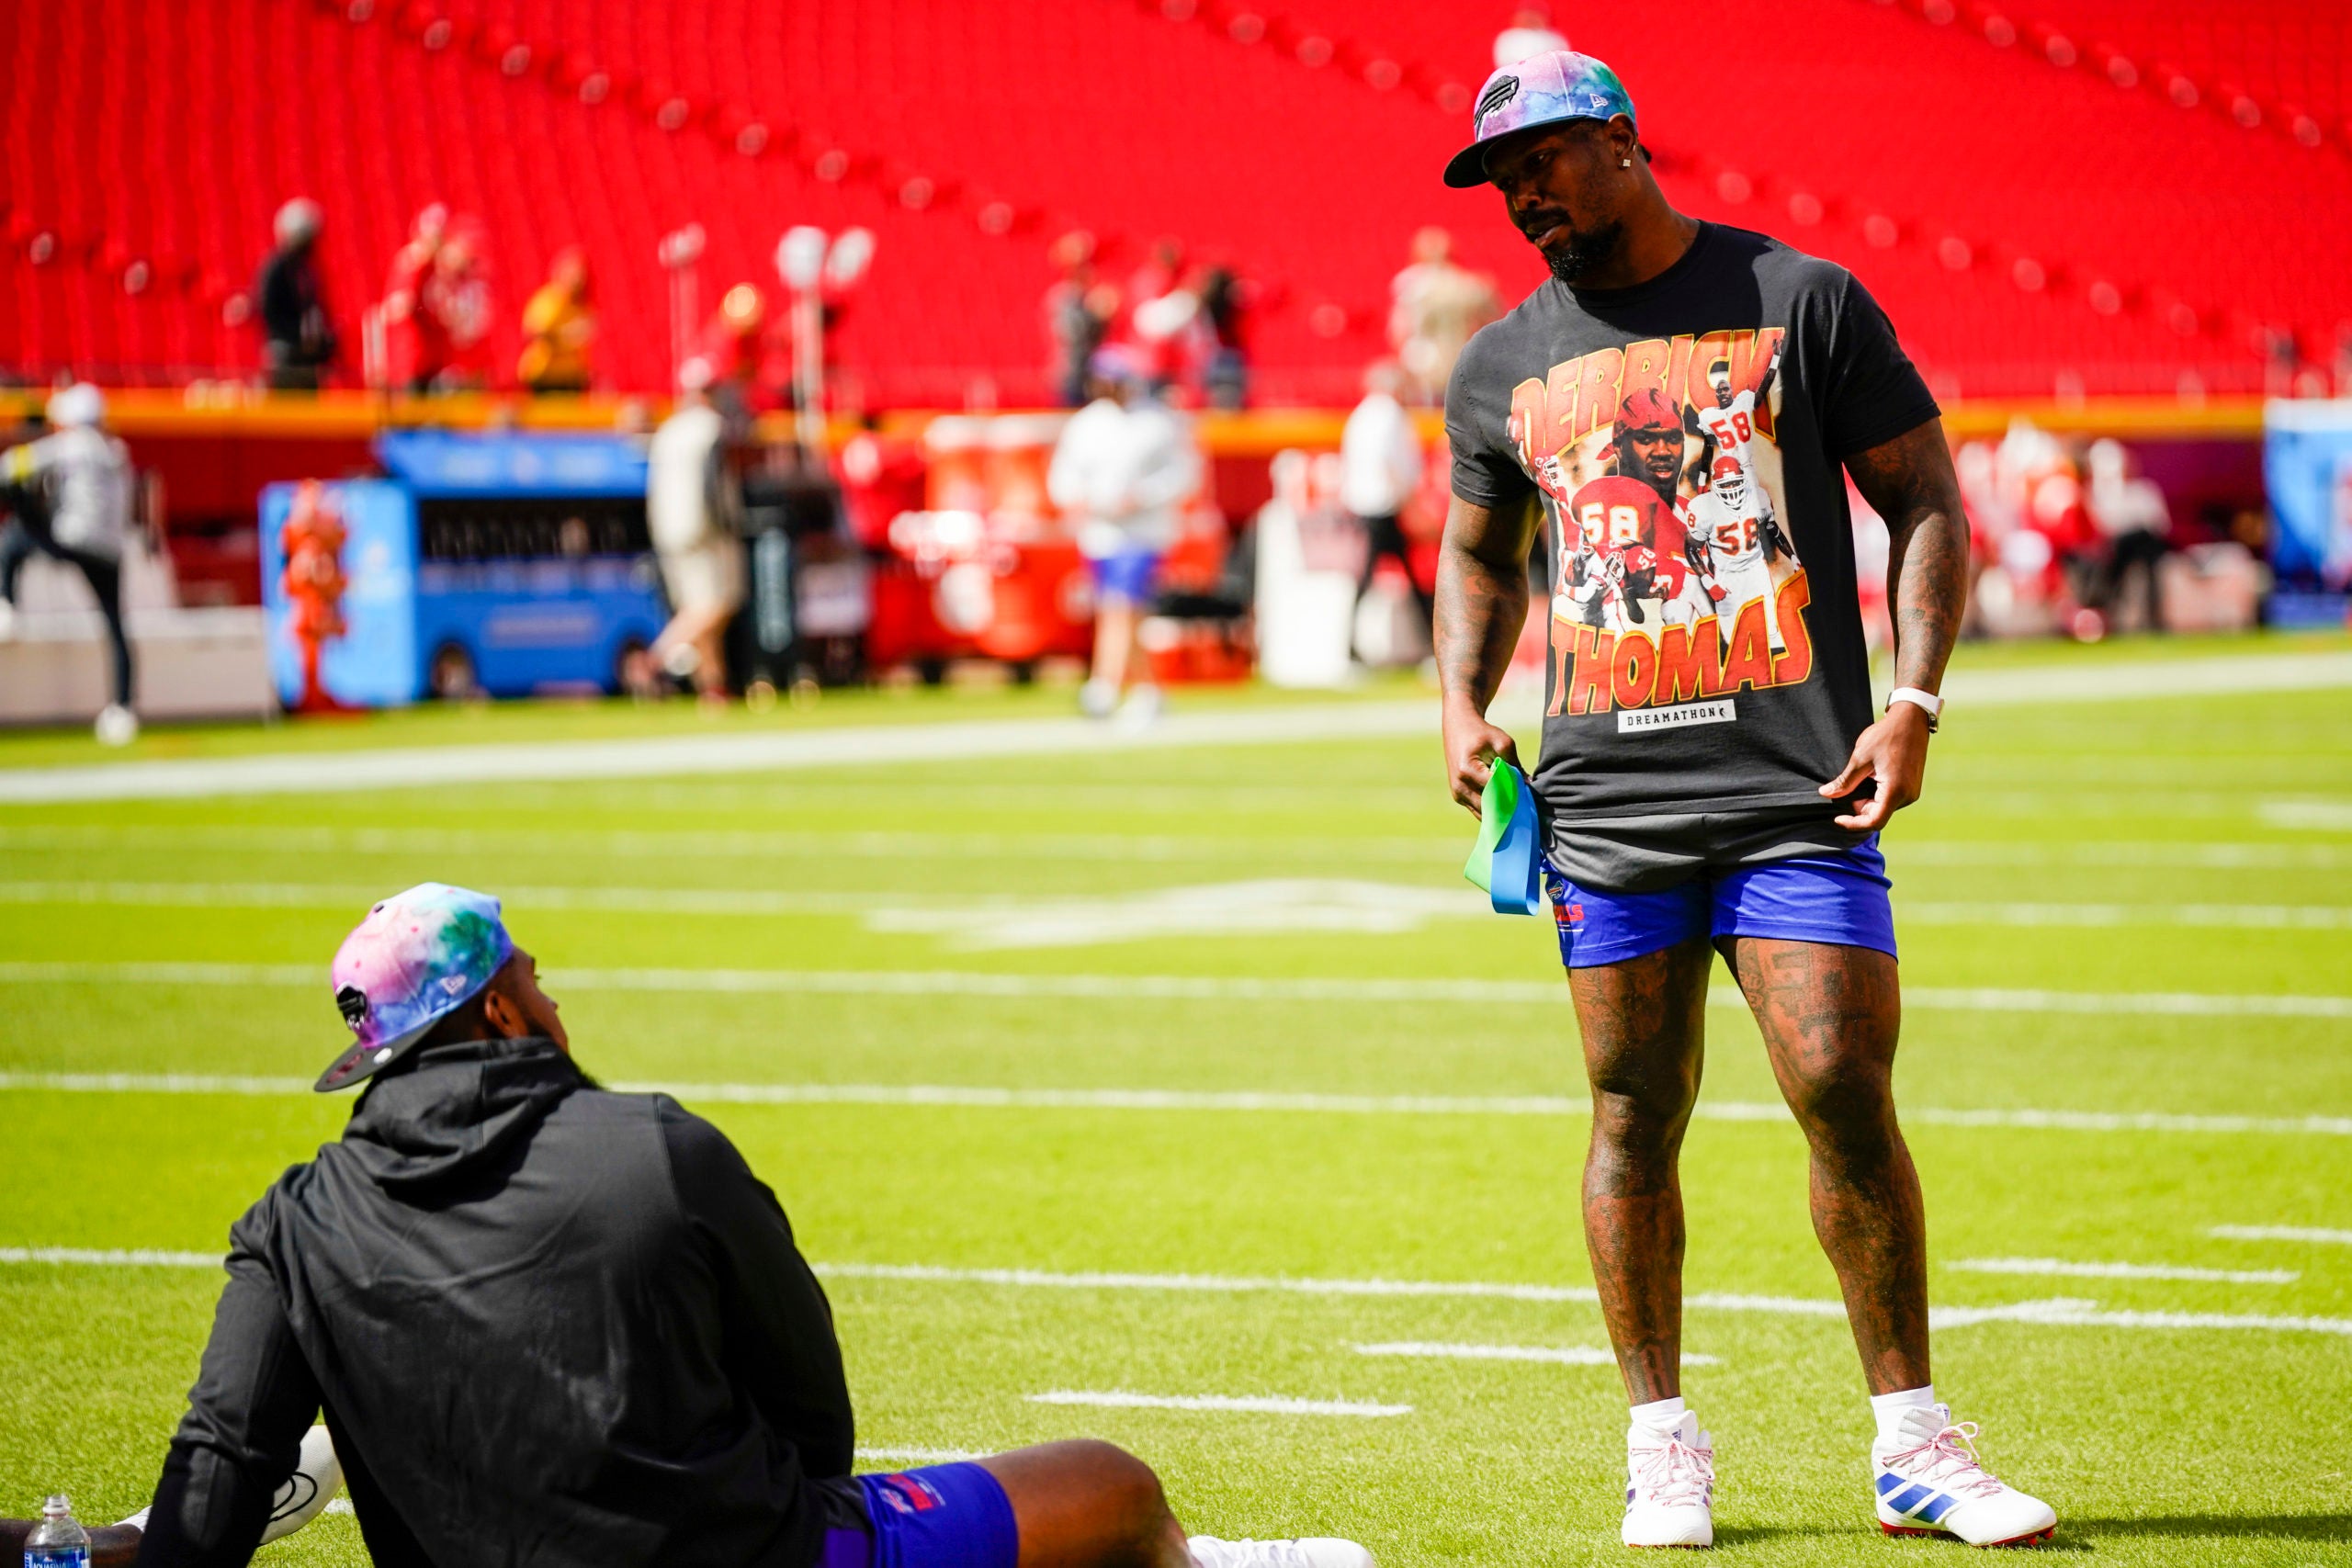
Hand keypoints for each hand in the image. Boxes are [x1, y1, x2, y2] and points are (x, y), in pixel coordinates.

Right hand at [1443, 701, 1522, 814]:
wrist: (1459, 727)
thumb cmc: (1482, 733)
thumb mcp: (1503, 743)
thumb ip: (1515, 764)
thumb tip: (1528, 785)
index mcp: (1468, 770)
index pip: (1495, 791)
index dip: (1513, 797)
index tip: (1528, 799)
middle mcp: (1459, 785)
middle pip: (1489, 807)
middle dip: (1508, 809)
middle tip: (1526, 810)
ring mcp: (1457, 793)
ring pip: (1483, 814)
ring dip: (1500, 813)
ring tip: (1517, 810)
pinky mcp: (1458, 796)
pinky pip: (1478, 809)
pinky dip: (1492, 810)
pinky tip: (1506, 807)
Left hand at [1820, 702, 1930, 830]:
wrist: (1910, 720)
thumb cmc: (1886, 736)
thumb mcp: (1860, 758)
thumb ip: (1845, 781)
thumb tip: (1826, 793)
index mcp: (1895, 791)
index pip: (1874, 822)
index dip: (1853, 823)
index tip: (1837, 817)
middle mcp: (1907, 796)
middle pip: (1878, 815)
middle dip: (1858, 808)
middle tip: (1845, 788)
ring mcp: (1912, 792)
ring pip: (1884, 807)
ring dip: (1867, 800)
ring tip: (1860, 778)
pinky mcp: (1912, 786)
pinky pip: (1891, 799)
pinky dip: (1877, 795)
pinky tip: (1870, 778)